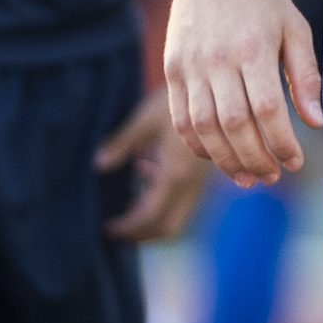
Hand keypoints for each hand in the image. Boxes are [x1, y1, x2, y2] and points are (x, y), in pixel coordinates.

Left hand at [98, 88, 215, 240]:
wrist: (223, 87)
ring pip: (179, 217)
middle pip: (169, 226)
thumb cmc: (180, 97)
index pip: (151, 216)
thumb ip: (123, 144)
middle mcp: (192, 183)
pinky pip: (185, 200)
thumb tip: (99, 164)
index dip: (129, 228)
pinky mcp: (204, 172)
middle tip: (116, 231)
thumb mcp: (147, 118)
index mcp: (176, 174)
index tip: (107, 229)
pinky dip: (164, 203)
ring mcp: (201, 180)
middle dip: (142, 235)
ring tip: (128, 212)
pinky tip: (147, 174)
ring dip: (153, 221)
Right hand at [161, 0, 321, 184]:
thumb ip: (306, 77)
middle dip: (256, 158)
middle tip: (273, 176)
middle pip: (235, 124)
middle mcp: (218, 59)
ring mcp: (191, 65)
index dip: (281, 142)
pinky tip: (219, 157)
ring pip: (204, 127)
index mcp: (253, 49)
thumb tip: (316, 123)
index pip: (268, 109)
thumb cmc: (263, 0)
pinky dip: (198, 145)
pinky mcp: (172, 69)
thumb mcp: (295, 29)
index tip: (295, 162)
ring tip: (248, 176)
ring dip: (226, 160)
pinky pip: (181, 119)